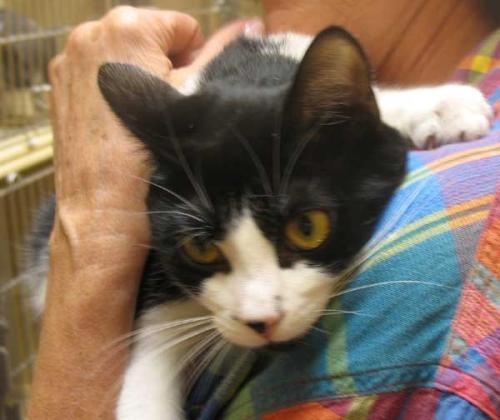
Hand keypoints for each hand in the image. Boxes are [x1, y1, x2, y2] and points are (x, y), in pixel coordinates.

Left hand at [28, 7, 260, 418]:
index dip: (196, 62)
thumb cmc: (152, 164)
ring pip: (127, 56)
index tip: (189, 99)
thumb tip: (249, 28)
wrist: (104, 216)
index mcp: (127, 29)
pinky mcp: (60, 87)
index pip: (183, 27)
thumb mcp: (196, 104)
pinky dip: (119, 90)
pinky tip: (124, 125)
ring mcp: (69, 61)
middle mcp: (90, 35)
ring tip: (147, 123)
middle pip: (151, 38)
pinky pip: (103, 73)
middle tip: (170, 114)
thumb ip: (221, 57)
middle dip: (167, 68)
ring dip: (144, 80)